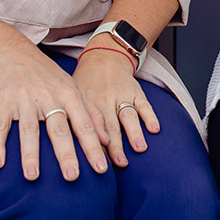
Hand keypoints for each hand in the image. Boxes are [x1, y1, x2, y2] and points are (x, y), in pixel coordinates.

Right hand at [0, 43, 109, 180]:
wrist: (14, 52)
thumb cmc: (47, 75)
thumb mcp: (73, 87)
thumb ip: (91, 113)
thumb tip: (107, 141)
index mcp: (68, 95)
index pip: (84, 124)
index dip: (93, 147)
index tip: (102, 169)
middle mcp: (48, 97)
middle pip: (58, 128)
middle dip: (65, 153)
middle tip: (72, 177)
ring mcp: (25, 99)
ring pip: (29, 129)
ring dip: (30, 153)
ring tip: (33, 176)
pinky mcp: (4, 101)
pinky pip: (0, 124)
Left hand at [73, 45, 159, 166]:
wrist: (104, 56)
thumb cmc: (86, 81)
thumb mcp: (74, 95)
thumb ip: (73, 118)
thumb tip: (65, 146)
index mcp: (88, 103)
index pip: (91, 127)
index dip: (94, 144)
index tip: (98, 162)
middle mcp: (105, 99)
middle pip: (110, 125)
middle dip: (116, 145)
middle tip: (120, 163)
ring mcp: (121, 95)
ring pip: (128, 115)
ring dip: (134, 132)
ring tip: (139, 148)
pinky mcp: (135, 91)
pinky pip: (144, 104)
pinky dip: (150, 116)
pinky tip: (154, 129)